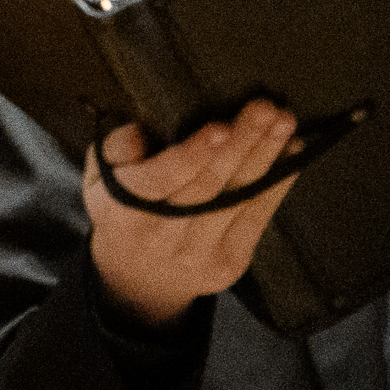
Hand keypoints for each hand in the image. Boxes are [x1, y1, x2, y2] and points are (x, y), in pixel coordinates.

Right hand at [82, 103, 299, 323]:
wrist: (138, 280)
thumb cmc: (122, 213)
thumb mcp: (98, 180)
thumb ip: (113, 151)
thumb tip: (139, 131)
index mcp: (122, 213)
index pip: (159, 181)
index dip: (192, 155)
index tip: (219, 126)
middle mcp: (160, 239)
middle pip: (207, 187)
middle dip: (241, 144)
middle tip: (264, 108)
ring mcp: (197, 256)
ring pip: (237, 199)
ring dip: (266, 157)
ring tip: (283, 122)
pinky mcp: (228, 263)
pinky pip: (258, 218)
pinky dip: (278, 183)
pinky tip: (291, 153)